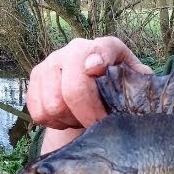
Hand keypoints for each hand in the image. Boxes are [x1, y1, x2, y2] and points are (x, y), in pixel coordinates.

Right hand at [27, 36, 153, 131]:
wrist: (93, 93)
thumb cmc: (119, 91)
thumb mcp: (137, 87)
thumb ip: (138, 85)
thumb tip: (135, 91)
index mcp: (105, 47)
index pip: (99, 52)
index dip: (97, 64)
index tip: (97, 77)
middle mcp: (75, 49)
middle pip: (72, 88)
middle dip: (86, 115)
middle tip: (97, 126)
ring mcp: (51, 62)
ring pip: (53, 105)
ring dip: (69, 120)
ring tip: (82, 119)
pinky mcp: (34, 79)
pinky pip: (38, 112)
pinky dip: (53, 123)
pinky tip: (67, 118)